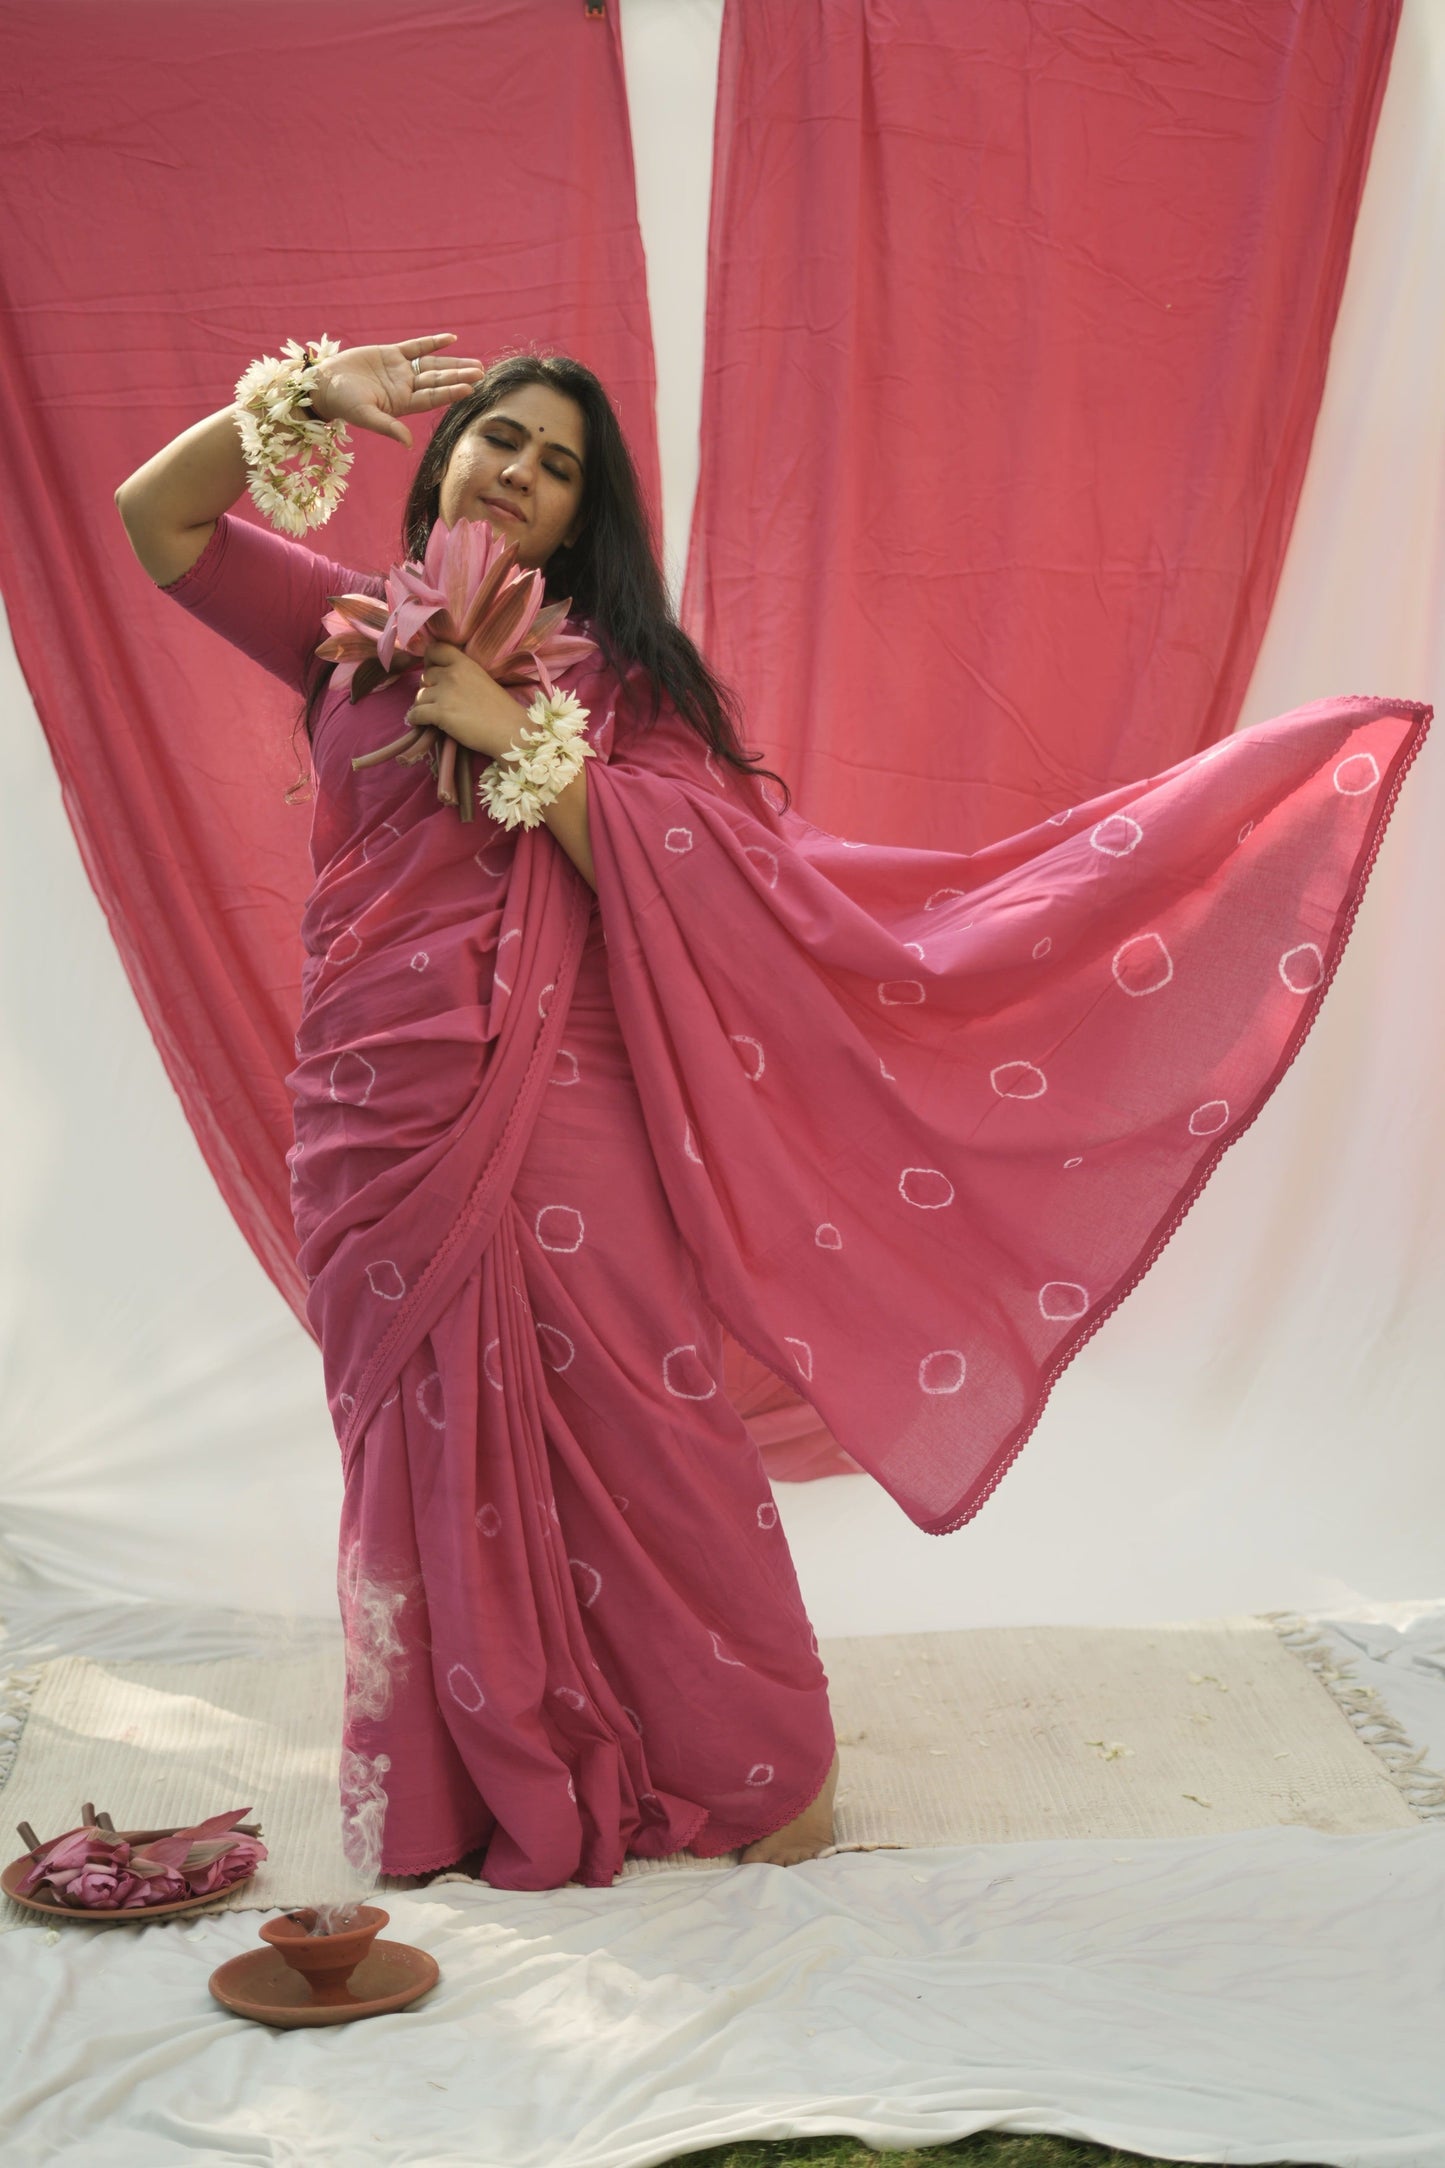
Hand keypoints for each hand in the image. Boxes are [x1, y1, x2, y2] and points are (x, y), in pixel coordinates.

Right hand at [308, 334, 484, 447]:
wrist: (324, 384)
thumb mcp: (365, 416)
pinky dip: (432, 343)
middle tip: (481, 372)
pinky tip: (452, 339)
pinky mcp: (390, 354)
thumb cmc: (343, 403)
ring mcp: (399, 371)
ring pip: (432, 365)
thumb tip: (409, 443)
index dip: (450, 392)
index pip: (432, 397)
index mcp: (402, 404)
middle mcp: (405, 388)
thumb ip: (388, 427)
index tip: (469, 388)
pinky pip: (416, 347)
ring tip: (476, 363)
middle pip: (437, 381)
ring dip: (452, 362)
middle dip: (458, 376)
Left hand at [406, 642, 529, 760]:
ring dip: (423, 706)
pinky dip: (416, 719)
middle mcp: (452, 674)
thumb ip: (463, 675)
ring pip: (419, 696)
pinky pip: (415, 714)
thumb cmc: (501, 710)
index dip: (429, 660)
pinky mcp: (440, 713)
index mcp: (464, 663)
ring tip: (433, 715)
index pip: (435, 649)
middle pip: (425, 676)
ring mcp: (445, 693)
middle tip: (437, 700)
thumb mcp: (482, 680)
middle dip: (428, 688)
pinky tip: (422, 724)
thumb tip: (442, 680)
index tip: (433, 672)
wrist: (511, 731)